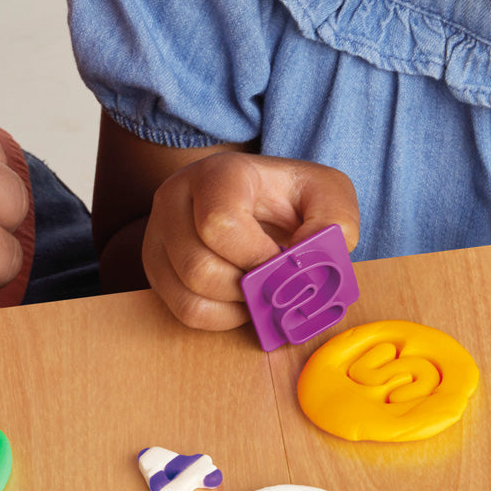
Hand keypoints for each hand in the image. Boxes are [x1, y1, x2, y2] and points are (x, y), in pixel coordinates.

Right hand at [141, 151, 359, 330]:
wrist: (263, 199)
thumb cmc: (294, 198)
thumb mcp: (328, 193)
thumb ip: (334, 219)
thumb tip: (304, 260)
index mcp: (219, 173)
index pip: (219, 225)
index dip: (257, 257)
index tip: (283, 261)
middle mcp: (176, 197)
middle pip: (200, 268)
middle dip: (247, 286)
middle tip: (274, 279)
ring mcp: (159, 233)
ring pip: (189, 293)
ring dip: (235, 304)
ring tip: (260, 288)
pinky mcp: (156, 265)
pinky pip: (183, 310)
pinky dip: (221, 317)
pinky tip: (242, 299)